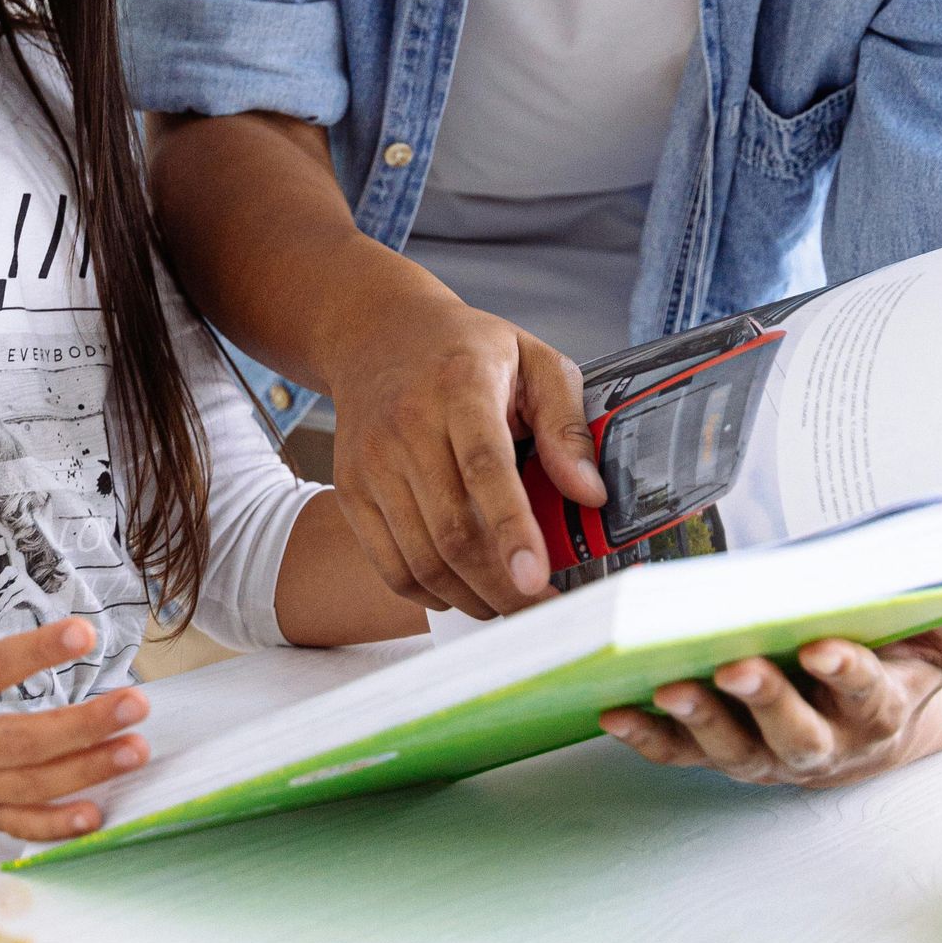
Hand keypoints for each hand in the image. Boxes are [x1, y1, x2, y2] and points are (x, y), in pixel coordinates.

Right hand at [0, 565, 149, 843]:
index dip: (38, 652)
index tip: (86, 632)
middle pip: (23, 740)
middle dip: (84, 725)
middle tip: (136, 703)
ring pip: (32, 785)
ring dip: (89, 770)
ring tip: (137, 748)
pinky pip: (21, 825)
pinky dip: (57, 827)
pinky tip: (98, 814)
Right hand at [328, 278, 602, 620]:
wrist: (376, 332)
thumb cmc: (467, 350)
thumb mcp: (534, 360)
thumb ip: (567, 423)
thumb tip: (590, 494)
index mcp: (460, 386)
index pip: (485, 466)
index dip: (512, 528)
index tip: (537, 579)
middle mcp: (407, 424)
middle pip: (453, 530)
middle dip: (503, 587)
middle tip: (543, 609)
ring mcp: (372, 461)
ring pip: (422, 559)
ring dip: (472, 598)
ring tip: (510, 604)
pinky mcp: (351, 489)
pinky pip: (390, 565)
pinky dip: (430, 594)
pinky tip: (464, 590)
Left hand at [599, 617, 941, 787]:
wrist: (874, 715)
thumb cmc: (901, 658)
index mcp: (882, 708)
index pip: (869, 693)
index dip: (848, 672)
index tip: (823, 645)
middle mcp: (828, 743)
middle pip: (799, 735)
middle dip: (768, 703)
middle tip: (736, 667)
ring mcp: (772, 754)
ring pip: (737, 750)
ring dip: (702, 723)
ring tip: (669, 689)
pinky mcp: (726, 753)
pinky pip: (684, 754)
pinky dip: (650, 739)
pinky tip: (617, 713)